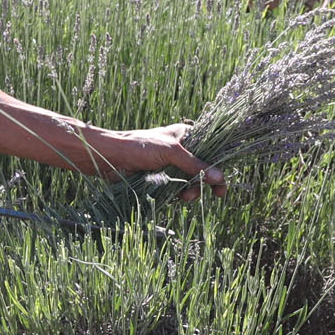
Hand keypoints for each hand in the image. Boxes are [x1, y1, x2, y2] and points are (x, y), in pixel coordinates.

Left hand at [100, 124, 226, 199]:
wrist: (111, 159)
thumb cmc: (140, 146)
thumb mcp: (171, 152)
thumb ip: (195, 165)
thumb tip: (220, 178)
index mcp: (186, 136)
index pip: (211, 150)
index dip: (219, 166)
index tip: (223, 184)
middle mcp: (181, 150)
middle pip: (203, 169)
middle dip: (205, 183)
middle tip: (210, 194)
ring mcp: (171, 166)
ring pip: (191, 182)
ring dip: (192, 191)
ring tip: (185, 196)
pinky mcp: (163, 179)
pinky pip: (178, 190)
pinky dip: (179, 195)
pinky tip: (176, 197)